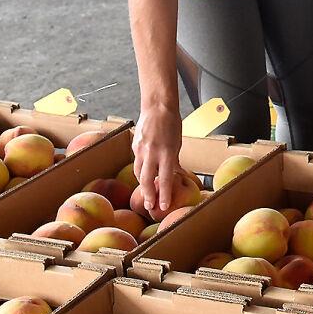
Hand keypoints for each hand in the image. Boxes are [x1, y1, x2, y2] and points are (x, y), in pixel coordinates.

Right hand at [133, 103, 183, 218]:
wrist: (157, 106)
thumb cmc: (171, 123)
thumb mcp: (177, 143)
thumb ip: (173, 160)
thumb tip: (173, 174)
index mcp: (167, 152)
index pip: (165, 179)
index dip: (164, 194)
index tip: (164, 206)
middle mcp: (152, 153)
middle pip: (146, 179)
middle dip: (148, 195)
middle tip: (150, 207)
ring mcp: (141, 149)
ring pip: (138, 172)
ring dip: (142, 185)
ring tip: (147, 195)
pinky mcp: (134, 145)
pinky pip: (137, 161)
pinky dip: (140, 169)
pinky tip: (144, 174)